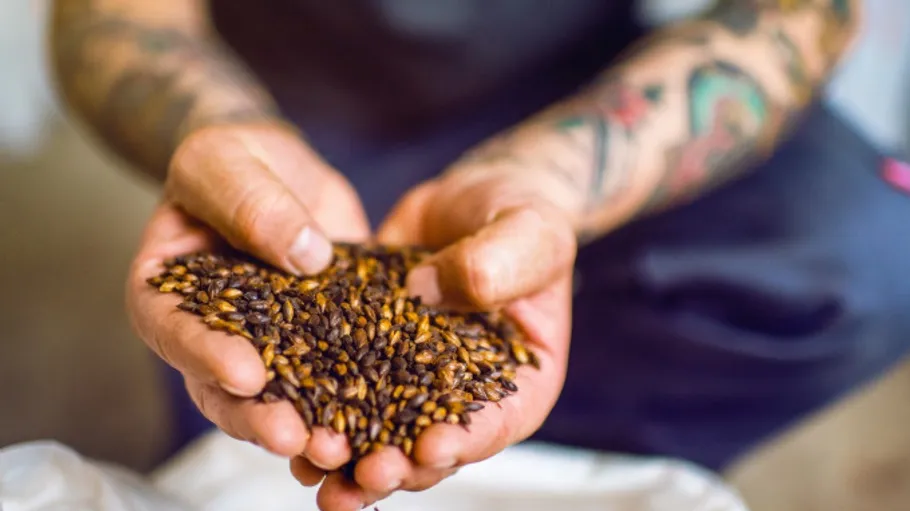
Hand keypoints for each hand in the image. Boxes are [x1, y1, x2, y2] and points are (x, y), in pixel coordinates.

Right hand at [126, 122, 369, 466]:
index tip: (247, 375)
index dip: (206, 357)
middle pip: (225, 388)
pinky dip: (354, 401)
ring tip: (342, 447)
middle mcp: (213, 332)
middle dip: (259, 417)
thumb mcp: (225, 162)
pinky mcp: (319, 342)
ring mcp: (268, 344)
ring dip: (309, 425)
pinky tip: (383, 422)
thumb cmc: (232, 159)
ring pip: (280, 397)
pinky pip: (334, 376)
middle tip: (297, 436)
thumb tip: (304, 255)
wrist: (278, 167)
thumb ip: (250, 201)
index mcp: (168, 292)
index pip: (175, 331)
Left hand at [296, 165, 576, 509]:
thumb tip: (428, 292)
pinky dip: (313, 405)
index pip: (495, 423)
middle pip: (430, 445)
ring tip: (315, 465)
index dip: (463, 441)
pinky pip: (339, 381)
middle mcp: (461, 390)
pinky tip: (284, 422)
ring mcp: (411, 375)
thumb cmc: (523, 213)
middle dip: (396, 465)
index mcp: (518, 379)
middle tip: (363, 475)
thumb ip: (497, 265)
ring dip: (348, 455)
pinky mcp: (369, 349)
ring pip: (378, 428)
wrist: (476, 196)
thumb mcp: (530, 231)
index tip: (428, 449)